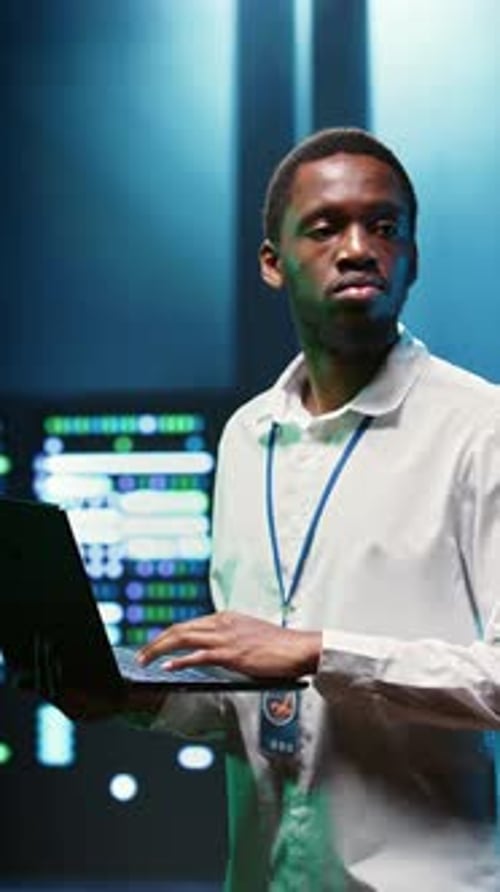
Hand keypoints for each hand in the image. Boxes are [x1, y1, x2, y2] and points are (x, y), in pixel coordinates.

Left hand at [137, 611, 320, 677]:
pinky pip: (198, 656)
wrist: (299, 648)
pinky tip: (167, 667)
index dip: (168, 635)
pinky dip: (180, 661)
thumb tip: (212, 653)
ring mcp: (226, 638)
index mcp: (226, 618)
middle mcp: (222, 623)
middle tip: (141, 655)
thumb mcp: (249, 636)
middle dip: (156, 641)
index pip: (188, 624)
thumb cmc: (278, 647)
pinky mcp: (231, 654)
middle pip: (179, 628)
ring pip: (183, 638)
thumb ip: (229, 640)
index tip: (155, 645)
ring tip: (144, 660)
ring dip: (159, 649)